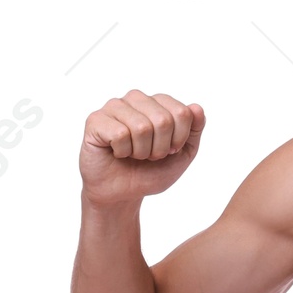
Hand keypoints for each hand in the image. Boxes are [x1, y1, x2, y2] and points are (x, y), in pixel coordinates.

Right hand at [80, 91, 203, 207]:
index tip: (169, 151)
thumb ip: (194, 131)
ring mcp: (115, 106)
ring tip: (133, 154)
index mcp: (158, 102)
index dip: (179, 140)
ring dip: (140, 152)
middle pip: (163, 120)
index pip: (182, 113)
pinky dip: (123, 153)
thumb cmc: (149, 172)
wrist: (121, 193)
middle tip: (148, 156)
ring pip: (141, 127)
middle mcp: (136, 98)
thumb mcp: (182, 155)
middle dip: (160, 148)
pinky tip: (117, 153)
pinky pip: (120, 134)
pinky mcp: (96, 119)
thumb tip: (197, 107)